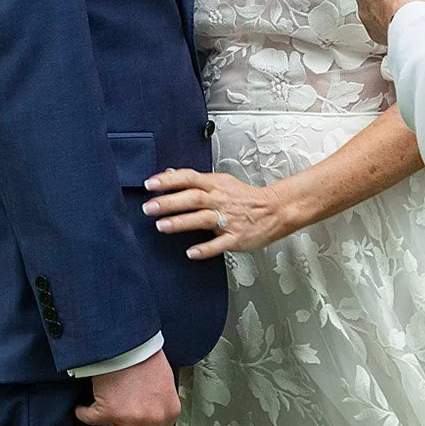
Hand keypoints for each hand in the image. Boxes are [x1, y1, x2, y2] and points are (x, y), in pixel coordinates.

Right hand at [73, 349, 179, 425]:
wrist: (129, 340)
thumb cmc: (144, 356)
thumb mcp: (163, 385)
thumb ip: (158, 406)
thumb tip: (145, 421)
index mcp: (169, 414)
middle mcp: (153, 420)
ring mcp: (132, 419)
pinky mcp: (110, 412)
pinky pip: (90, 422)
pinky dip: (82, 416)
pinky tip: (81, 409)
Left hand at [143, 167, 298, 257]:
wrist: (275, 210)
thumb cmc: (245, 197)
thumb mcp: (221, 182)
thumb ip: (195, 180)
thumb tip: (170, 173)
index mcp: (215, 184)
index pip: (189, 177)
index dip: (169, 180)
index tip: (150, 184)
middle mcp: (220, 200)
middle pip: (193, 198)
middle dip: (170, 202)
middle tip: (149, 207)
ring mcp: (229, 219)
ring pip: (203, 219)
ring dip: (182, 222)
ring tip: (162, 226)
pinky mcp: (236, 237)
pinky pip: (220, 244)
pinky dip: (206, 248)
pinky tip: (191, 252)